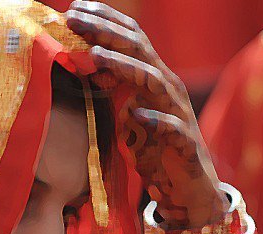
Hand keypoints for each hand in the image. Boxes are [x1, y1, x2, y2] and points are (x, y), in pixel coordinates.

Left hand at [67, 1, 227, 227]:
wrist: (189, 186)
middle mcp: (167, 88)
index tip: (74, 8)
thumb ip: (113, 90)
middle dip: (105, 32)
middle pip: (139, 50)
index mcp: (152, 78)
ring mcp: (177, 113)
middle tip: (73, 19)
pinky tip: (134, 114)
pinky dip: (154, 120)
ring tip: (95, 55)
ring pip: (154, 81)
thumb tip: (83, 68)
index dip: (105, 21)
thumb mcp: (128, 113)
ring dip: (124, 66)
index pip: (131, 39)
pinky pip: (171, 128)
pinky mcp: (185, 143)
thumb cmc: (155, 148)